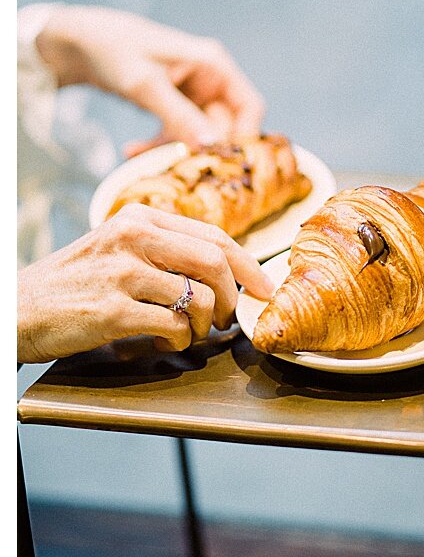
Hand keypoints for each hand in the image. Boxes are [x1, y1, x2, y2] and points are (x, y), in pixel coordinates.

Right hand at [17, 204, 274, 364]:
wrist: (17, 309)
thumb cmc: (77, 282)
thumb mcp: (119, 246)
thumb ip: (167, 249)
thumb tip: (228, 271)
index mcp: (141, 217)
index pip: (215, 236)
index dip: (249, 265)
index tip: (265, 287)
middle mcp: (133, 237)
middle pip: (216, 262)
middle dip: (234, 295)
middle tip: (230, 316)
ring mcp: (122, 273)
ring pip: (198, 298)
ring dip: (205, 323)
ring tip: (192, 331)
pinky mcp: (112, 310)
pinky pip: (173, 325)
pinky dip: (181, 338)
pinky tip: (167, 339)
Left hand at [35, 5, 264, 155]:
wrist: (80, 41)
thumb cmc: (116, 50)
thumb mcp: (146, 86)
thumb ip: (180, 116)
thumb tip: (212, 145)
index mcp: (214, 66)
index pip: (249, 107)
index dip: (244, 136)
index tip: (223, 162)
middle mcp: (210, 79)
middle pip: (224, 124)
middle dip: (200, 148)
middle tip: (175, 167)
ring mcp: (193, 93)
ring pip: (199, 133)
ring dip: (174, 149)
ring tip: (141, 157)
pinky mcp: (175, 103)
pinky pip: (178, 131)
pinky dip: (158, 143)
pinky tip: (131, 149)